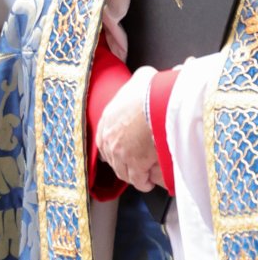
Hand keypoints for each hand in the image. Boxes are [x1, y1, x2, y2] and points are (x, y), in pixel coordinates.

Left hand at [96, 67, 161, 191]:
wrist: (156, 104)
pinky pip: (137, 179)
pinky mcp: (135, 164)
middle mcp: (110, 138)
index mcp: (108, 118)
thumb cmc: (150, 90)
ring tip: (142, 177)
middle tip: (133, 166)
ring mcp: (121, 153)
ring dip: (133, 175)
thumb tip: (148, 77)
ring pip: (123, 170)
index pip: (103, 138)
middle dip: (122, 162)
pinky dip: (143, 182)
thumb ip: (140, 80)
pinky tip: (149, 183)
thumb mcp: (141, 78)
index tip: (118, 152)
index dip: (111, 147)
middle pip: (112, 157)